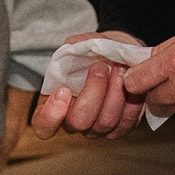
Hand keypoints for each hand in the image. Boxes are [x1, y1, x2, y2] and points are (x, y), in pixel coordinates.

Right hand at [30, 31, 145, 138]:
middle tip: (100, 67)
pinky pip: (127, 122)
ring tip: (120, 67)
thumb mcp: (79, 46)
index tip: (63, 90)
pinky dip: (131, 99)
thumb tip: (74, 47)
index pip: (43, 126)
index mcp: (53, 107)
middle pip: (79, 122)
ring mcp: (97, 129)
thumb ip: (72, 48)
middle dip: (92, 92)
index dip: (51, 115)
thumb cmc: (93, 53)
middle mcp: (73, 123)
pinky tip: (131, 79)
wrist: (118, 57)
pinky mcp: (120, 128)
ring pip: (106, 122)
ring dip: (115, 92)